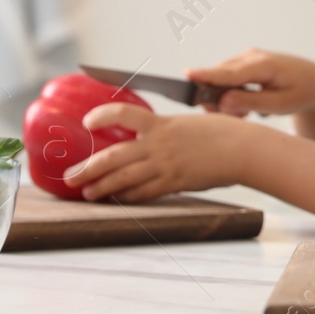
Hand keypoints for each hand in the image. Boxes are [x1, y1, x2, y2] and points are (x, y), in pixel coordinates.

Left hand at [64, 104, 252, 202]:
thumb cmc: (223, 131)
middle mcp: (159, 145)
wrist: (244, 149)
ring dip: (102, 187)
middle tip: (70, 176)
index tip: (87, 122)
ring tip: (87, 193)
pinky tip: (119, 199)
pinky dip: (129, 197)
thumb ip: (168, 129)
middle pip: (113, 156)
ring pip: (124, 179)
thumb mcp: (190, 122)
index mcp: (162, 124)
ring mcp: (166, 165)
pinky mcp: (176, 182)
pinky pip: (145, 192)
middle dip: (88, 168)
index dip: (102, 116)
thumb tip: (152, 134)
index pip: (123, 114)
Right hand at [189, 50, 314, 143]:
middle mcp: (252, 56)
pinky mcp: (244, 63)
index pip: (230, 72)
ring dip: (226, 99)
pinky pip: (226, 79)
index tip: (187, 74)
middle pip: (220, 77)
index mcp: (264, 65)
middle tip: (238, 117)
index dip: (207, 75)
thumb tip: (224, 102)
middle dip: (219, 100)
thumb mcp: (281, 105)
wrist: (314, 81)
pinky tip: (245, 105)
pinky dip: (230, 94)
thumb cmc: (301, 93)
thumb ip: (252, 103)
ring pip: (221, 79)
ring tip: (246, 113)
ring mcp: (247, 57)